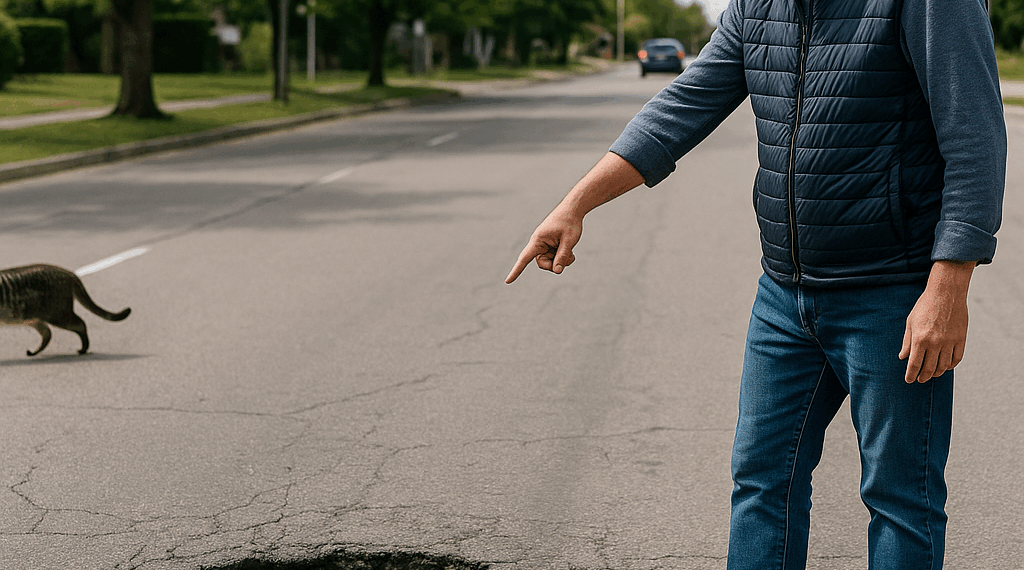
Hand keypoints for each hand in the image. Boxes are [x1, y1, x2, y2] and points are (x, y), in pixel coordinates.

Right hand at [505, 207, 581, 283]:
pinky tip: (570, 249)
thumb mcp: (569, 241)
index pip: (524, 258)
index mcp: (538, 240)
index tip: (508, 281)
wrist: (573, 209)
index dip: (516, 271)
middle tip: (568, 256)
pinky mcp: (550, 245)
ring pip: (550, 262)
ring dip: (561, 260)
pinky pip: (555, 257)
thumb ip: (562, 257)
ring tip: (570, 250)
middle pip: (543, 264)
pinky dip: (563, 257)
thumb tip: (557, 271)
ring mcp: (545, 245)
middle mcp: (539, 243)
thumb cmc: (570, 222)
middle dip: (555, 264)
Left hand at [899, 261, 974, 382]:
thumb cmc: (925, 306)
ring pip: (944, 366)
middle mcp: (935, 343)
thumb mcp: (910, 323)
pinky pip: (957, 358)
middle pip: (930, 368)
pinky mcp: (961, 339)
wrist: (946, 293)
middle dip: (923, 377)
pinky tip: (945, 366)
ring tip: (931, 374)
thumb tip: (902, 357)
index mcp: (920, 339)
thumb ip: (907, 342)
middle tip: (920, 379)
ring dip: (937, 373)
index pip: (915, 364)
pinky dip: (951, 365)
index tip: (909, 380)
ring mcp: (950, 342)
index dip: (911, 375)